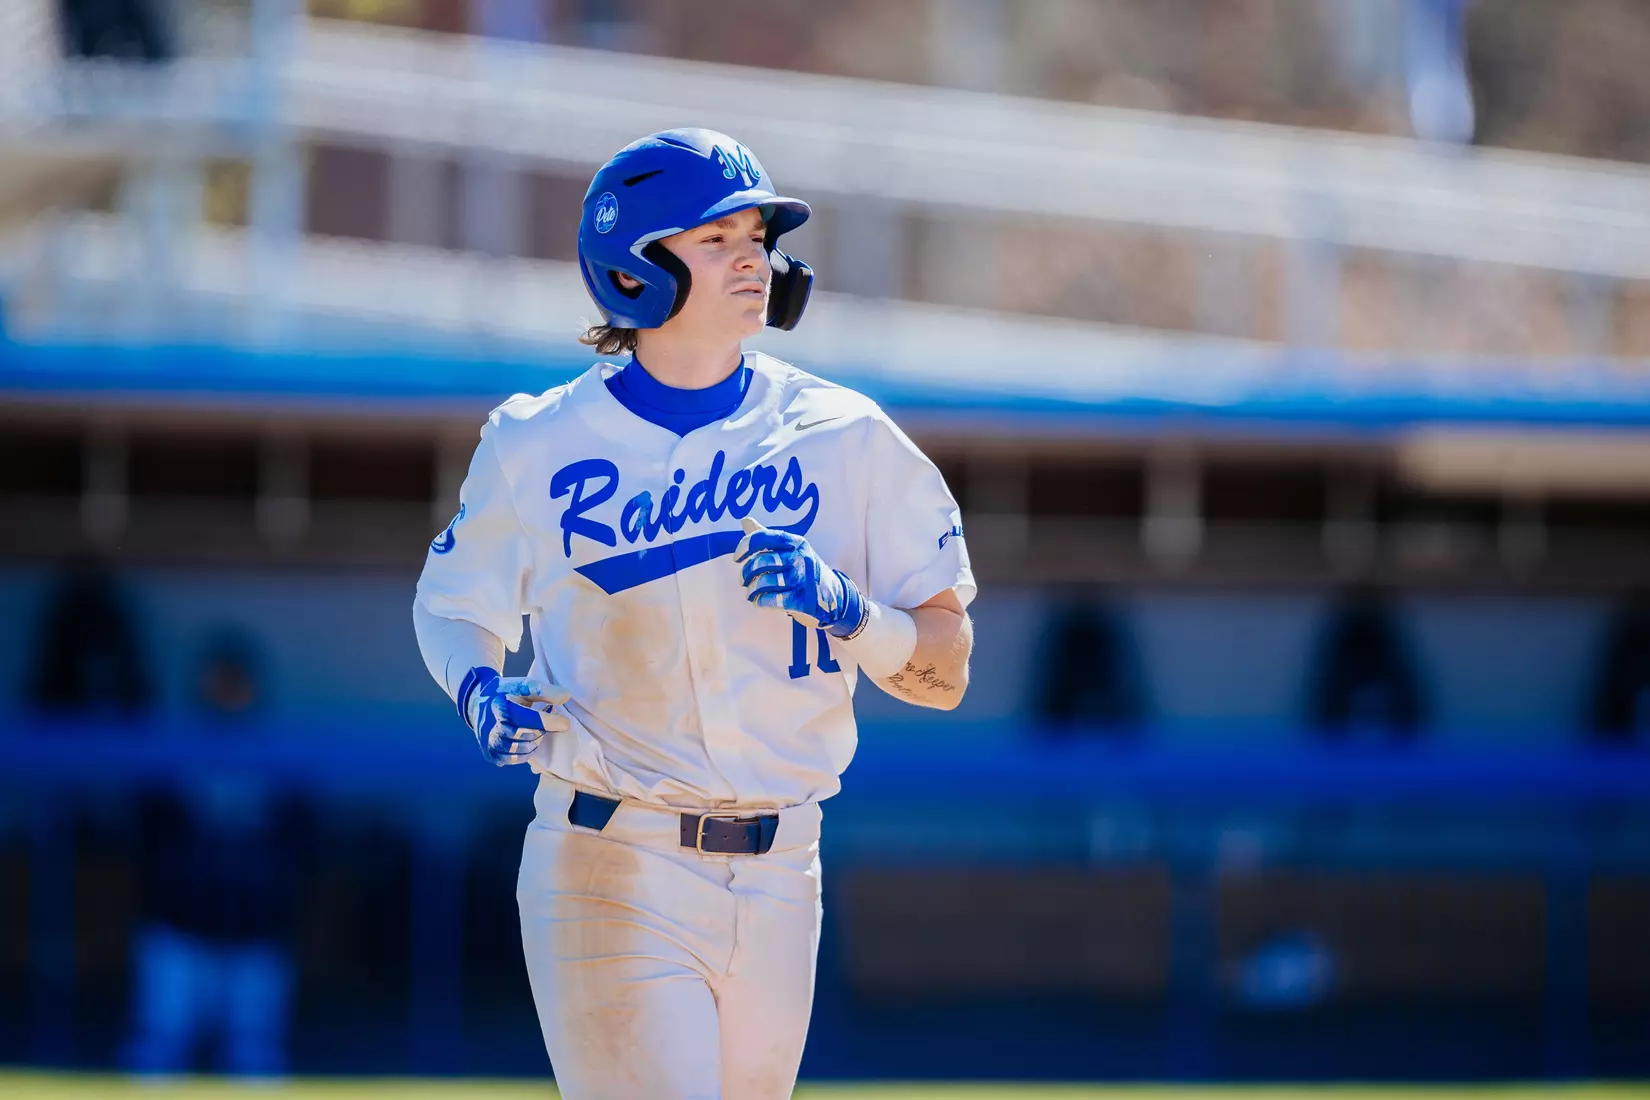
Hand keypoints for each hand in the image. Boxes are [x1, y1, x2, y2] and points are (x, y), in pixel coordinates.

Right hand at [456, 667, 571, 766]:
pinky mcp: (491, 754)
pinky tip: (526, 741)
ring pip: (522, 749)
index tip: (565, 722)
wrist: (477, 704)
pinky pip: (514, 759)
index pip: (528, 718)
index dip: (549, 722)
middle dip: (541, 729)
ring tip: (534, 730)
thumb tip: (565, 696)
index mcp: (500, 706)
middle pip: (527, 735)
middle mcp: (492, 727)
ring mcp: (490, 743)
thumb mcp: (521, 685)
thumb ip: (544, 690)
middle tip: (545, 723)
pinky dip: (525, 752)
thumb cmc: (504, 694)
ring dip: (534, 741)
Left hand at [735, 517, 865, 636]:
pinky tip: (759, 601)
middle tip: (743, 580)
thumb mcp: (791, 549)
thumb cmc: (803, 569)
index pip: (764, 537)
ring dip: (751, 590)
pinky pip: (772, 600)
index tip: (737, 558)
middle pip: (761, 562)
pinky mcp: (803, 600)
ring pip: (764, 582)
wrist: (832, 596)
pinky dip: (760, 601)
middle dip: (746, 573)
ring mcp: (803, 579)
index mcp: (796, 542)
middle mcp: (800, 558)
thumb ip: (767, 536)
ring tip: (750, 593)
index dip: (745, 546)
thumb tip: (745, 520)